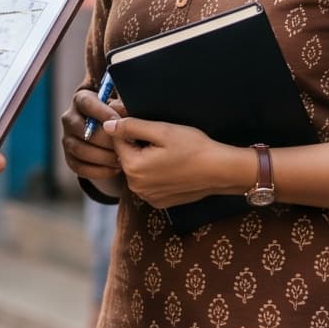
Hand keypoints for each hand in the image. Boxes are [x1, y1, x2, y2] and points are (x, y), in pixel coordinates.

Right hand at [60, 90, 125, 195]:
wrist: (109, 133)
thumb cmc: (118, 116)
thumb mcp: (121, 107)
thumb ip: (122, 107)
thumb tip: (123, 113)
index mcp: (81, 100)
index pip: (86, 104)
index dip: (102, 113)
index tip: (120, 121)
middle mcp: (69, 118)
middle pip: (83, 130)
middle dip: (106, 140)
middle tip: (125, 146)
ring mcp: (67, 139)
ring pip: (81, 150)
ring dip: (104, 157)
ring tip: (122, 159)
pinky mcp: (70, 158)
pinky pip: (80, 168)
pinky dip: (99, 171)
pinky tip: (115, 169)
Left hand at [111, 118, 248, 210]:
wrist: (221, 170)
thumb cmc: (194, 148)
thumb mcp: (162, 131)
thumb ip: (131, 127)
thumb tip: (107, 125)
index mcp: (133, 167)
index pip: (117, 141)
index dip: (130, 129)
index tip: (149, 126)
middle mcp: (135, 186)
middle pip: (127, 157)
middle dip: (138, 145)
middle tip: (163, 140)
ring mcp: (147, 197)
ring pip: (138, 170)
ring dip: (146, 160)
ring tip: (169, 153)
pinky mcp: (159, 202)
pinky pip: (149, 183)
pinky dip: (155, 174)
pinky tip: (173, 167)